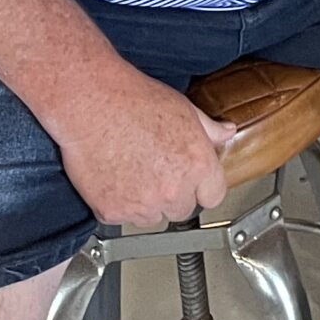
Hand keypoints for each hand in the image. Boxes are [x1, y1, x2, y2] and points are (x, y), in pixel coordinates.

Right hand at [50, 65, 236, 228]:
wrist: (92, 104)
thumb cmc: (135, 101)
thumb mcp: (184, 108)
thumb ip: (210, 129)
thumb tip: (226, 133)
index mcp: (197, 165)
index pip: (214, 196)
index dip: (203, 188)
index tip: (194, 183)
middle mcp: (173, 190)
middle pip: (182, 210)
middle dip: (173, 195)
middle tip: (157, 171)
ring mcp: (142, 204)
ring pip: (152, 217)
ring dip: (146, 203)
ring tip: (133, 170)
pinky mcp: (112, 212)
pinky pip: (122, 217)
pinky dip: (119, 203)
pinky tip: (115, 176)